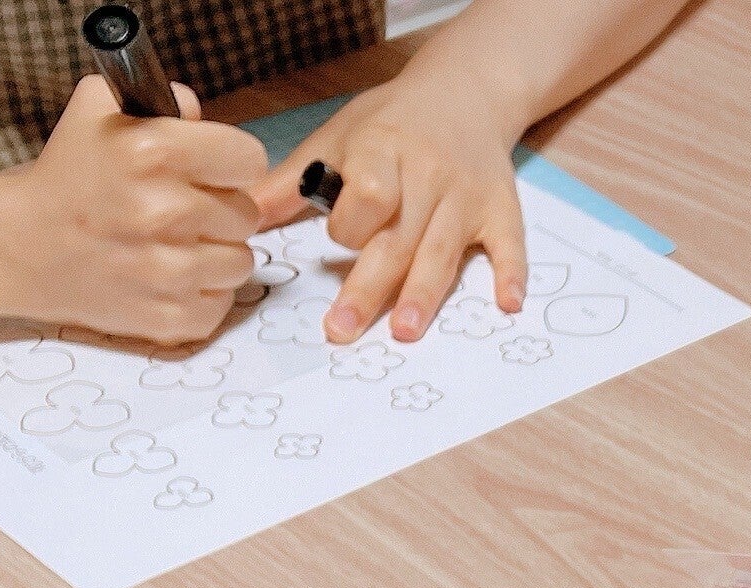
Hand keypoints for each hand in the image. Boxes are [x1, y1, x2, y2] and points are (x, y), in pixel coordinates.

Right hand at [0, 76, 264, 343]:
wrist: (21, 246)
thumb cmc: (69, 176)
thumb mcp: (101, 111)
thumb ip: (165, 101)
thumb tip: (200, 114)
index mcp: (152, 152)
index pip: (248, 159)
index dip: (231, 162)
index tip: (213, 169)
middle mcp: (164, 212)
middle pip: (247, 213)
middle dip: (220, 207)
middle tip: (180, 209)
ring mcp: (168, 272)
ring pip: (241, 262)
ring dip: (215, 253)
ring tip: (173, 244)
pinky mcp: (168, 317)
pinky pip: (222, 303)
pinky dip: (202, 293)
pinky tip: (167, 276)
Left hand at [248, 62, 527, 342]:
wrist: (463, 92)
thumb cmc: (391, 122)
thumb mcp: (337, 137)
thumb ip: (294, 181)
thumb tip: (240, 217)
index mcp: (382, 151)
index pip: (366, 196)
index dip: (349, 226)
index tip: (335, 239)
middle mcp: (427, 175)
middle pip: (396, 238)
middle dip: (369, 286)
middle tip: (342, 330)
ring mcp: (466, 196)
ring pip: (442, 251)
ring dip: (424, 293)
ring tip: (405, 332)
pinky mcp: (500, 210)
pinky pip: (508, 244)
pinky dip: (510, 274)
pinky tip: (506, 304)